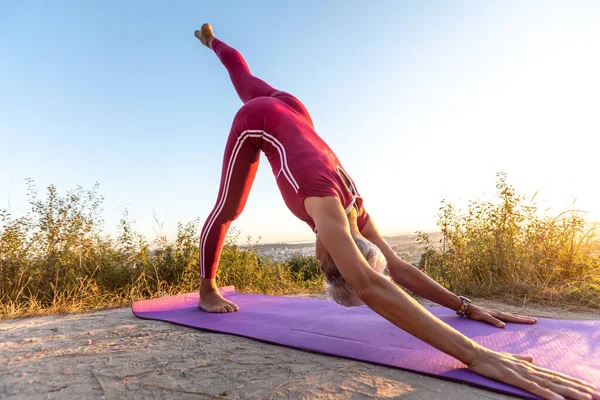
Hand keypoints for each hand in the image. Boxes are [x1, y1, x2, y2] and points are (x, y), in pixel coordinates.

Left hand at [467, 304, 536, 327]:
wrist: (469, 308)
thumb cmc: (476, 314)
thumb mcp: (484, 318)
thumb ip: (493, 321)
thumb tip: (504, 326)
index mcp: (500, 314)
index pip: (514, 318)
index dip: (523, 320)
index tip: (533, 321)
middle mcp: (500, 313)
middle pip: (515, 316)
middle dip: (525, 319)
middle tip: (535, 320)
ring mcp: (498, 313)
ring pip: (512, 316)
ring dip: (520, 317)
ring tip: (527, 319)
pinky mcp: (495, 314)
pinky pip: (507, 316)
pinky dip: (513, 317)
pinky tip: (512, 318)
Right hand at [468, 349, 598, 399]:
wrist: (477, 354)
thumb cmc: (491, 358)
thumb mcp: (510, 359)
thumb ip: (522, 359)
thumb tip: (532, 358)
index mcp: (531, 367)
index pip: (557, 375)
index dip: (573, 381)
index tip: (589, 387)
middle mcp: (532, 370)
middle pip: (560, 380)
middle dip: (579, 388)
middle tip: (597, 395)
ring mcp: (525, 375)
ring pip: (552, 385)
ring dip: (571, 392)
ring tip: (587, 398)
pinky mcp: (516, 379)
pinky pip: (536, 389)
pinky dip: (549, 395)